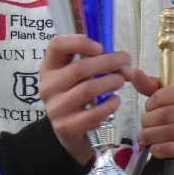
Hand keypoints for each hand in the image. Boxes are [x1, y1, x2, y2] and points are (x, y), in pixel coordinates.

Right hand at [39, 34, 132, 164]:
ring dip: (110, 82)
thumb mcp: (77, 76)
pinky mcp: (66, 127)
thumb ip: (95, 62)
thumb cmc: (76, 95)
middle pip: (79, 68)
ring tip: (121, 81)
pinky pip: (93, 113)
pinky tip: (115, 101)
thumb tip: (123, 60)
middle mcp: (48, 87)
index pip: (56, 45)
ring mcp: (55, 109)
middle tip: (125, 64)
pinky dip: (109, 105)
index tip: (100, 47)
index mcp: (49, 68)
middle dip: (108, 63)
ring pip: (87, 90)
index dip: (79, 42)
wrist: (68, 132)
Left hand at [129, 68, 173, 169]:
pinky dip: (165, 150)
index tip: (146, 112)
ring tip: (144, 139)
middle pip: (167, 114)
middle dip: (148, 123)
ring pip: (173, 131)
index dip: (149, 105)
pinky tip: (155, 150)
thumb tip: (133, 72)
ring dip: (153, 137)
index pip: (163, 95)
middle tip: (142, 129)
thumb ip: (153, 86)